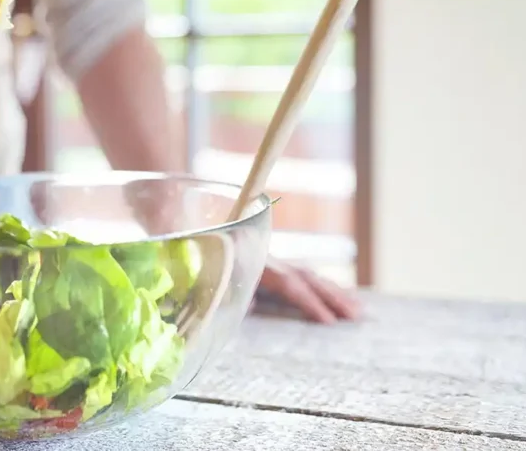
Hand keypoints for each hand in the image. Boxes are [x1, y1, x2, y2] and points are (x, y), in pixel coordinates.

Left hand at [122, 179, 360, 324]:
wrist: (168, 204)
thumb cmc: (174, 234)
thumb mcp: (188, 258)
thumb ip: (212, 279)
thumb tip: (239, 302)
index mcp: (247, 253)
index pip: (285, 281)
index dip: (307, 301)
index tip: (327, 322)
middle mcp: (261, 252)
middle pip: (304, 274)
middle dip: (331, 296)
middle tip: (357, 317)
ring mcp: (263, 254)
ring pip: (305, 273)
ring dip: (331, 292)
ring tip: (358, 311)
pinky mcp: (259, 258)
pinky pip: (294, 273)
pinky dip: (316, 286)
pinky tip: (331, 298)